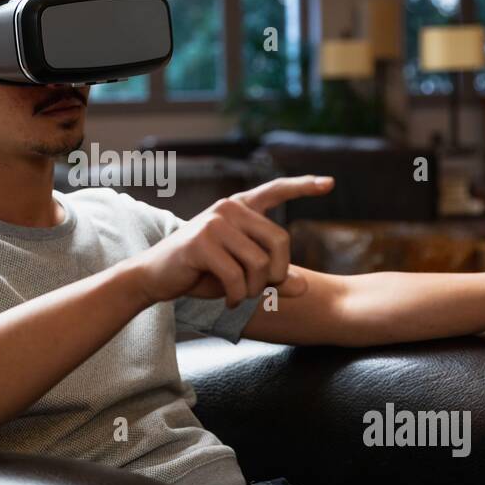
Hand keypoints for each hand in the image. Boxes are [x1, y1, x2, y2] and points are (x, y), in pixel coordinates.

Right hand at [126, 175, 333, 307]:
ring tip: (240, 296)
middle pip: (280, 241)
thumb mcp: (242, 274)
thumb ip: (272, 277)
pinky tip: (229, 301)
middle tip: (261, 290)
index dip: (303, 186)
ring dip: (254, 290)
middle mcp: (228, 208)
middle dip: (276, 274)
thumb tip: (305, 287)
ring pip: (260, 264)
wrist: (155, 277)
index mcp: (240, 208)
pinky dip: (237, 296)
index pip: (275, 190)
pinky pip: (237, 277)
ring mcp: (214, 223)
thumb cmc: (201, 273)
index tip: (330, 183)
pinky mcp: (201, 242)